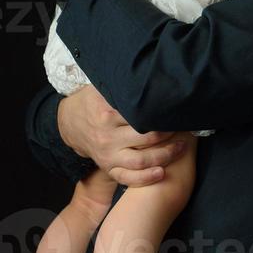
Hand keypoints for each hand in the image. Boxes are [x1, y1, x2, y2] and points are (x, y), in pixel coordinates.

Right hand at [57, 84, 187, 185]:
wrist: (69, 123)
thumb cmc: (93, 101)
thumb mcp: (102, 88)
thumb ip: (122, 84)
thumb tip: (149, 73)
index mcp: (107, 113)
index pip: (140, 114)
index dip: (160, 113)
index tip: (175, 110)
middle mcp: (108, 136)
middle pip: (145, 137)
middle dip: (169, 134)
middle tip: (183, 127)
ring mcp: (107, 154)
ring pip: (140, 160)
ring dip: (164, 156)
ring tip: (181, 147)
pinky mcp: (108, 167)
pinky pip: (127, 177)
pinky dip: (145, 178)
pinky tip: (162, 173)